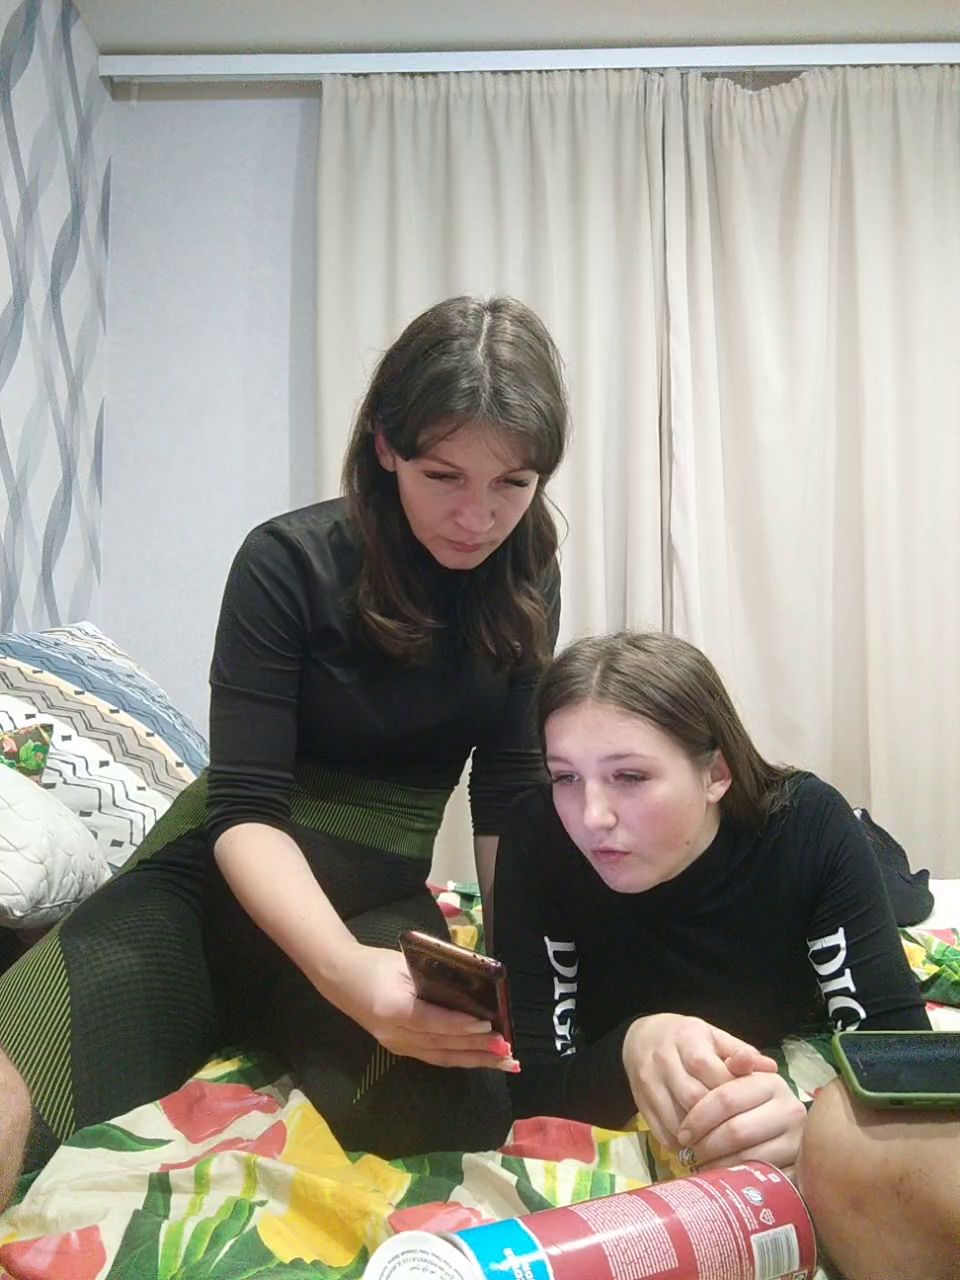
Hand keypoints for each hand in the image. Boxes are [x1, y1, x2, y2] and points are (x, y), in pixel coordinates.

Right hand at [327, 943, 518, 1071]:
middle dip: (478, 1050)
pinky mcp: (400, 1049)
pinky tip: (481, 1059)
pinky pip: (435, 1056)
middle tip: (508, 1051)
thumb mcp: (404, 962)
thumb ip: (433, 976)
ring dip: (475, 1060)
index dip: (461, 1026)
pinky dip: (460, 1058)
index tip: (489, 1027)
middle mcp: (394, 1033)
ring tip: (504, 1062)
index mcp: (392, 1007)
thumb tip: (472, 987)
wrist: (340, 978)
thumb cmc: (376, 963)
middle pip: (441, 1045)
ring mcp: (396, 1045)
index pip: (432, 1021)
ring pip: (441, 1056)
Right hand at [622, 1014, 777, 1149]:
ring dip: (699, 1138)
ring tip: (718, 1146)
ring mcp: (649, 1082)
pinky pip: (661, 1132)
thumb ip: (741, 1053)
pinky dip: (681, 1144)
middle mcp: (664, 1059)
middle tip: (736, 1135)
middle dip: (716, 1120)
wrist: (642, 1038)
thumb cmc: (688, 1040)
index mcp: (688, 1039)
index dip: (730, 1094)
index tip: (747, 1109)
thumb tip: (771, 1069)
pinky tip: (696, 1146)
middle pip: (693, 1098)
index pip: (710, 1070)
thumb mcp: (714, 1037)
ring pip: (676, 1119)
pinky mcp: (640, 1102)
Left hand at [676, 1066, 806, 1177]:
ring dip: (718, 1164)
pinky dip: (736, 1179)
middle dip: (706, 1144)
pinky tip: (721, 1177)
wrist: (791, 1130)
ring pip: (747, 1156)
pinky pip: (760, 1177)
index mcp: (771, 1083)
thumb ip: (733, 1068)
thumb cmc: (753, 1101)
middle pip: (736, 1131)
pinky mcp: (798, 1168)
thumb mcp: (742, 1079)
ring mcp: (796, 1141)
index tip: (683, 1132)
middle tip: (688, 1153)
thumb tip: (739, 1057)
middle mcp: (789, 1110)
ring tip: (700, 1165)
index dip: (699, 1117)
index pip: (726, 1099)